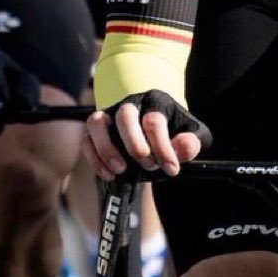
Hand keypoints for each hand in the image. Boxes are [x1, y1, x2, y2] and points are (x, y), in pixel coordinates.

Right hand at [83, 90, 211, 180]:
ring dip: (106, 148)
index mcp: (156, 102)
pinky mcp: (96, 131)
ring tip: (121, 170)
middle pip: (125, 115)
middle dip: (135, 144)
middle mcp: (130, 104)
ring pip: (97, 121)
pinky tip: (109, 174)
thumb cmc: (175, 134)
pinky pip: (86, 140)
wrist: (157, 131)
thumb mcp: (191, 136)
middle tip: (148, 165)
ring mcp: (110, 115)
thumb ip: (191, 142)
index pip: (154, 121)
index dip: (163, 147)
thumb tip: (182, 147)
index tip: (171, 168)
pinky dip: (94, 158)